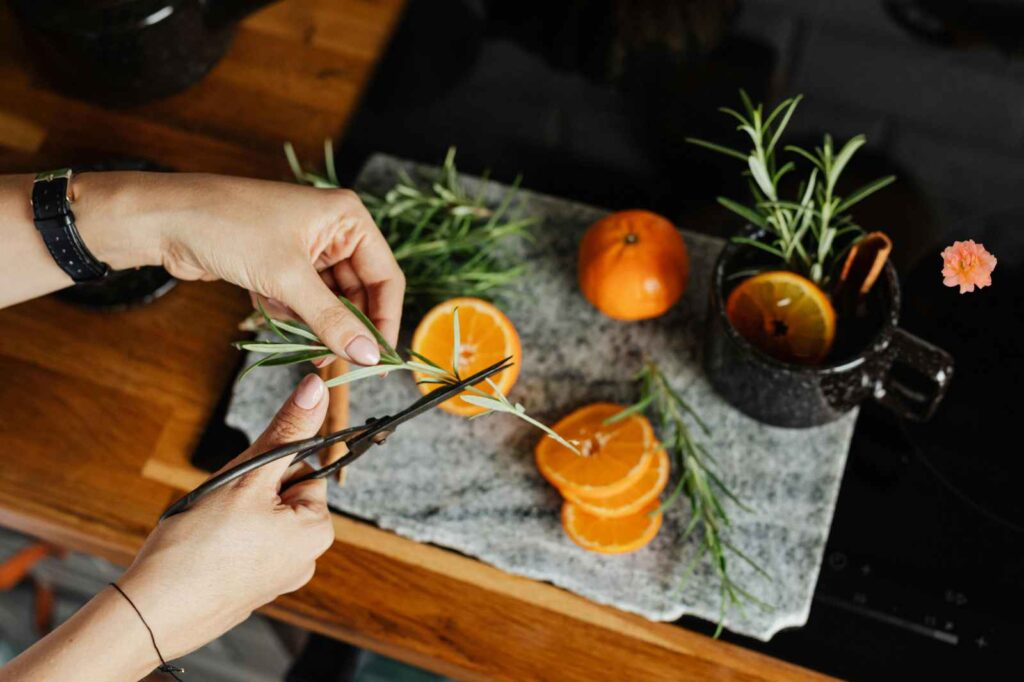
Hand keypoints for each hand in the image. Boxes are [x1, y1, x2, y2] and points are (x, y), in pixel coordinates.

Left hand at [73, 172, 404, 364]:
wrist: (163, 220)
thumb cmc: (229, 227)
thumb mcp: (287, 279)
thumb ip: (332, 320)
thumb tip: (369, 355)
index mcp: (348, 218)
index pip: (386, 278)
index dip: (385, 321)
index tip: (380, 362)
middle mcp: (334, 231)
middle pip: (360, 294)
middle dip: (344, 327)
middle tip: (333, 360)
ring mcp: (308, 249)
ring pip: (330, 303)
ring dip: (313, 324)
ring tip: (293, 332)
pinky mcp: (282, 266)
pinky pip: (303, 303)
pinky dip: (289, 315)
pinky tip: (265, 304)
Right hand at [117, 373, 334, 659]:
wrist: (151, 613)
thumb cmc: (200, 546)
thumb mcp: (248, 475)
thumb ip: (287, 430)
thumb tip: (318, 387)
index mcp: (318, 530)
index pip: (304, 469)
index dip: (267, 465)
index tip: (241, 481)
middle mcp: (307, 558)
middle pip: (281, 493)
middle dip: (248, 490)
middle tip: (219, 506)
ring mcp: (278, 578)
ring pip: (258, 518)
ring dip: (232, 512)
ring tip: (206, 530)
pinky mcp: (250, 590)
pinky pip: (242, 545)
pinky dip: (222, 539)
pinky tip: (201, 550)